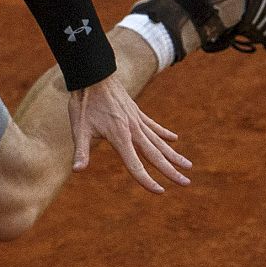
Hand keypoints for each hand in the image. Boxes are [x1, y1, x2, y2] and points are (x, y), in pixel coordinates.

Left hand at [67, 74, 190, 193]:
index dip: (147, 180)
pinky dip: (164, 133)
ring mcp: (137, 120)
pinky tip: (174, 139)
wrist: (94, 75)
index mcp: (120, 137)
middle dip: (171, 171)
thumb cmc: (84, 103)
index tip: (160, 191)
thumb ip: (80, 150)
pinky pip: (154, 126)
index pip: (135, 165)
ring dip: (174, 155)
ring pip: (159, 141)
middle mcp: (133, 130)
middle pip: (155, 155)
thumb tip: (77, 170)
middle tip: (186, 183)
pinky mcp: (137, 112)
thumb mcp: (79, 129)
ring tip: (188, 165)